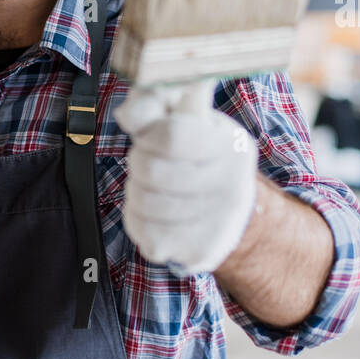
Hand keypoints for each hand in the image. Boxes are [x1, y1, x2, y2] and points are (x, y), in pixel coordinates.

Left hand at [114, 85, 257, 274]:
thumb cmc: (196, 155)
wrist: (228, 214)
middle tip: (151, 166)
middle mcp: (232, 184)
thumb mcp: (184, 119)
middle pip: (149, 170)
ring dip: (137, 194)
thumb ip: (153, 106)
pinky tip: (157, 217)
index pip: (170, 135)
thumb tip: (127, 114)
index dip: (149, 135)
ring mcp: (219, 223)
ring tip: (154, 191)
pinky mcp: (201, 253)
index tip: (152, 137)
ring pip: (142, 203)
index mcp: (229, 143)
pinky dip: (139, 222)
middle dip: (139, 164)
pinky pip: (143, 233)